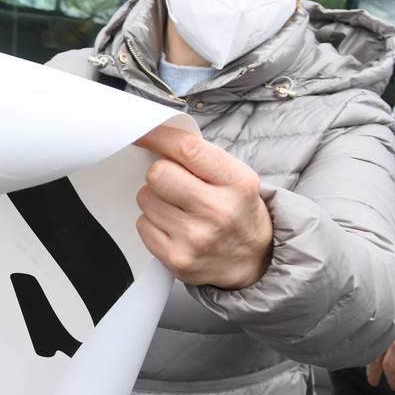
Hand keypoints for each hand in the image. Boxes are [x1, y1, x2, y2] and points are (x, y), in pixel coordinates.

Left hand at [133, 125, 273, 289]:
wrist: (252, 263)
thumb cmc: (237, 211)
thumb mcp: (235, 177)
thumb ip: (199, 156)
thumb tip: (154, 136)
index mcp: (237, 183)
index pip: (187, 148)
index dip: (158, 136)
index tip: (142, 132)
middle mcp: (218, 211)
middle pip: (157, 174)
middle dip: (159, 173)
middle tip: (173, 182)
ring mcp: (196, 238)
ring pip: (145, 198)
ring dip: (155, 199)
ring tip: (178, 208)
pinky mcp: (176, 259)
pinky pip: (142, 224)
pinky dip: (152, 223)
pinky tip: (174, 227)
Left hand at [367, 277, 394, 392]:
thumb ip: (390, 329)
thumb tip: (389, 339)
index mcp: (382, 328)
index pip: (369, 347)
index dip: (367, 361)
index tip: (366, 368)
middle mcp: (386, 336)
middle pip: (376, 360)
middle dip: (376, 373)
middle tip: (376, 382)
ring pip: (390, 367)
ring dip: (393, 380)